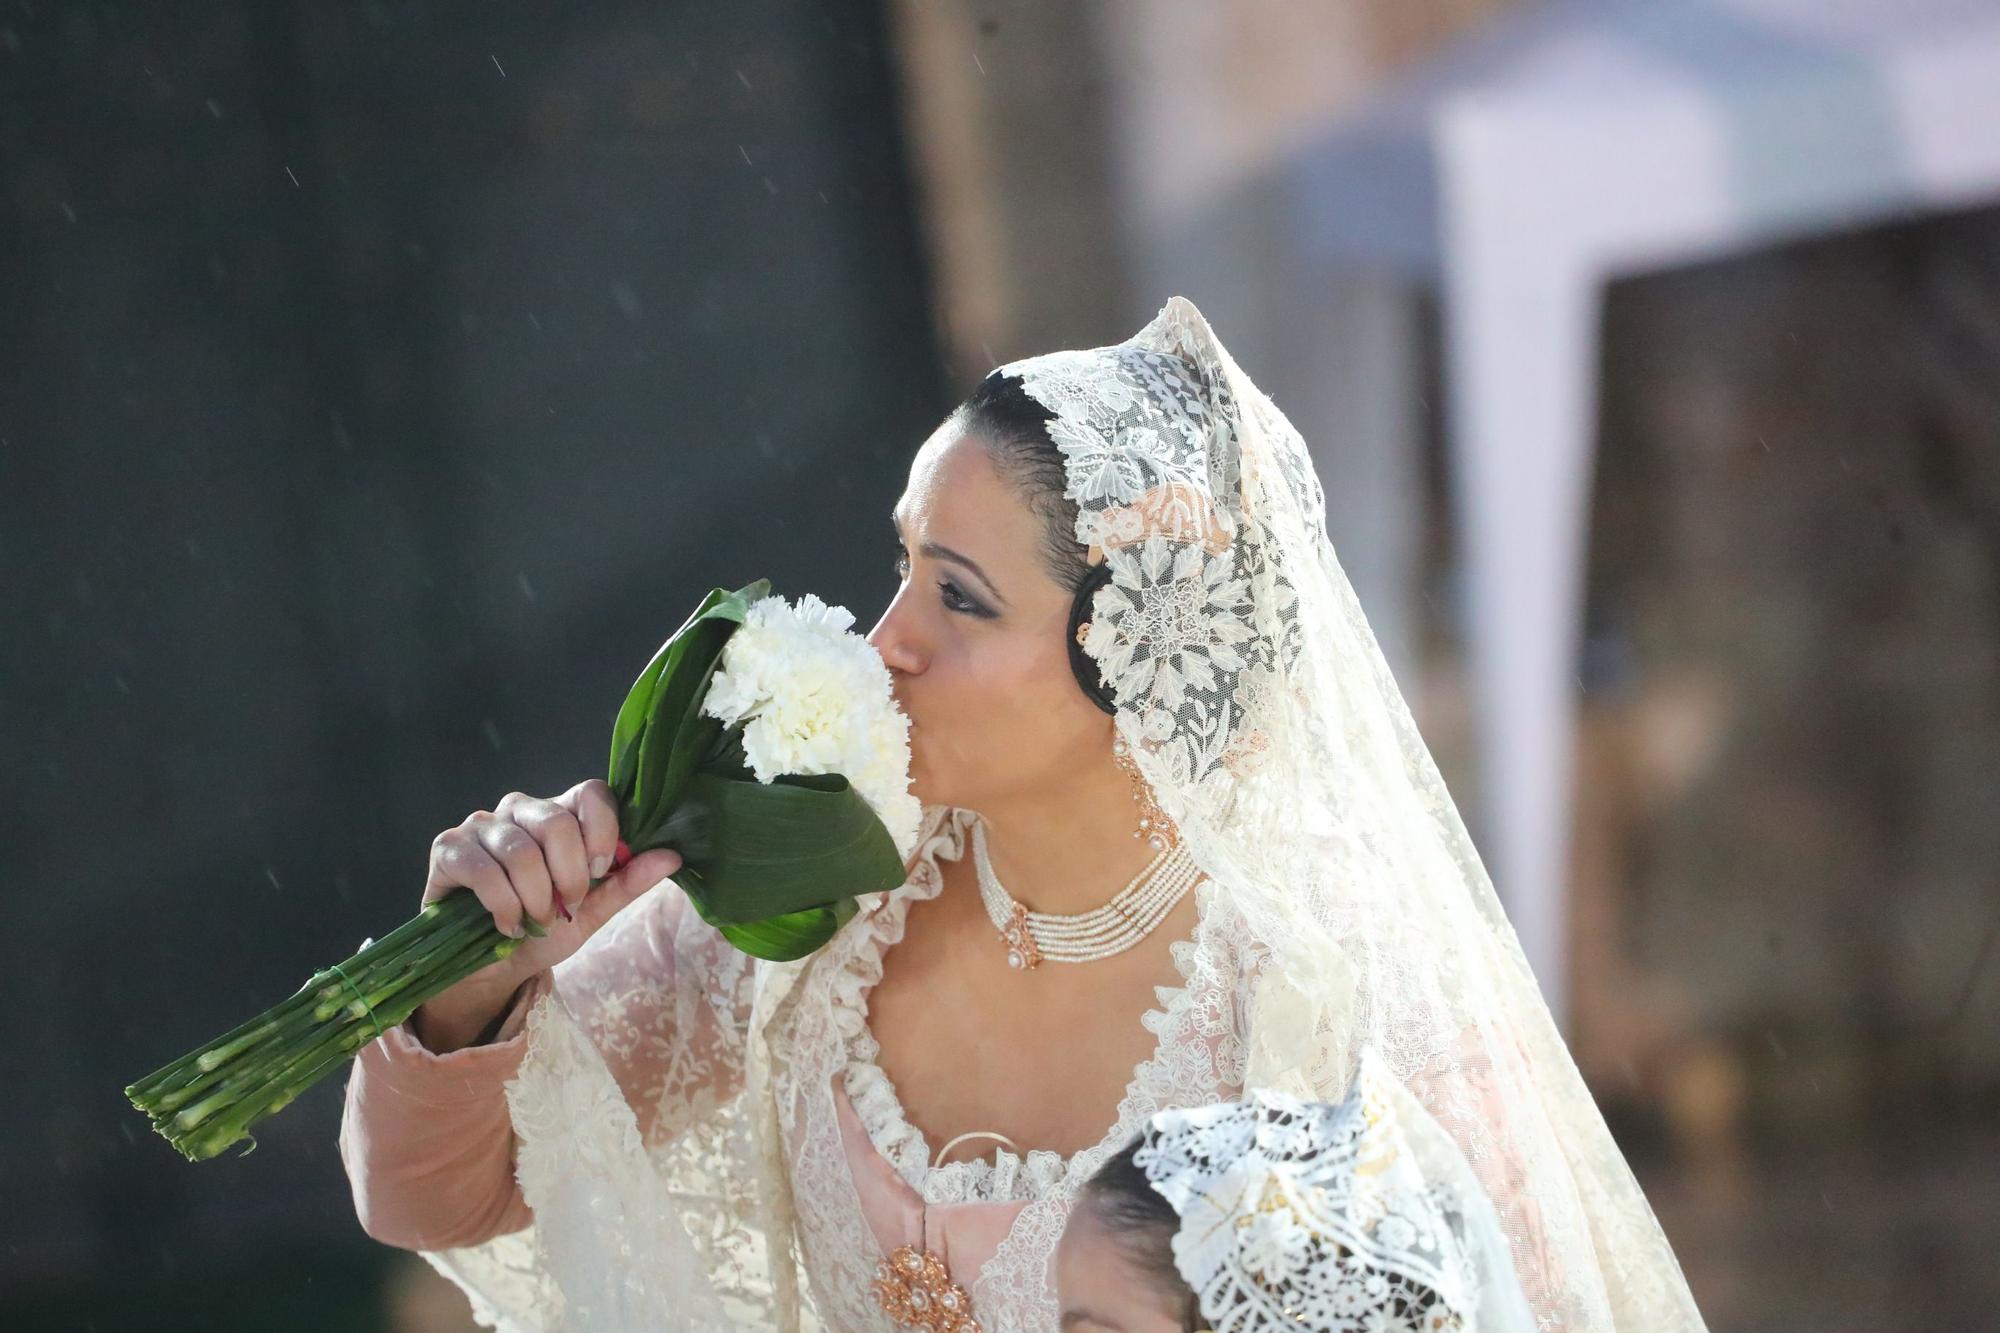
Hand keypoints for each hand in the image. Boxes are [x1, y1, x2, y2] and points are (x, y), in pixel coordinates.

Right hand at [411, 779, 680, 1048]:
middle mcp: (520, 810)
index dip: (602, 831)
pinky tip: (508, 925)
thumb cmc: (542, 931)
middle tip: (565, 907)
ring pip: (520, 851)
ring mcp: (481, 825)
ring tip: (535, 921)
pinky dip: (503, 906)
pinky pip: (484, 870)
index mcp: (560, 815)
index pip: (591, 792)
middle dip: (569, 876)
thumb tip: (673, 855)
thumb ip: (627, 882)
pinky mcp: (448, 849)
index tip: (599, 872)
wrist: (490, 969)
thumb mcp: (593, 911)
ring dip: (535, 899)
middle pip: (556, 822)